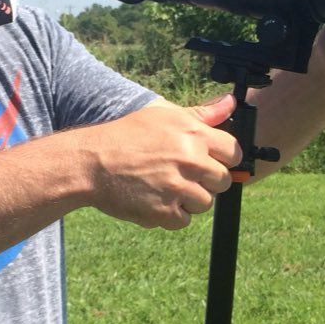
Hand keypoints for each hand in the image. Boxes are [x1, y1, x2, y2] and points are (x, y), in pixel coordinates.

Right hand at [81, 96, 241, 229]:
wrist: (91, 162)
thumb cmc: (126, 135)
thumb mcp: (163, 115)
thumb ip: (201, 114)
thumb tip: (230, 102)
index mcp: (193, 135)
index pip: (233, 152)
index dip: (222, 158)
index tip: (209, 161)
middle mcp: (190, 161)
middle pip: (222, 181)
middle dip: (205, 180)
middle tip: (180, 174)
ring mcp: (178, 188)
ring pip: (204, 203)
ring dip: (188, 199)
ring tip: (164, 187)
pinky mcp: (164, 212)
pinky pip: (183, 221)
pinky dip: (171, 215)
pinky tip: (154, 199)